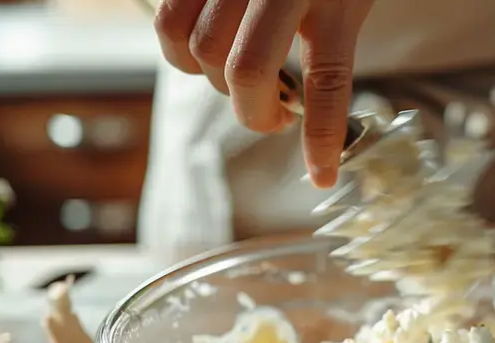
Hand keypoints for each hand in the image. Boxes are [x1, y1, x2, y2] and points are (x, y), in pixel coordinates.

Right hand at [154, 0, 373, 187]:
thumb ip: (329, 34)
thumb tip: (294, 97)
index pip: (328, 83)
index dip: (322, 138)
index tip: (321, 174)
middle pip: (243, 71)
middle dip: (252, 110)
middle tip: (271, 114)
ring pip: (192, 45)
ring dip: (210, 78)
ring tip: (236, 77)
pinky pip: (165, 14)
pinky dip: (177, 42)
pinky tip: (203, 45)